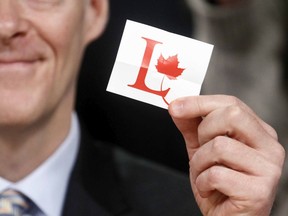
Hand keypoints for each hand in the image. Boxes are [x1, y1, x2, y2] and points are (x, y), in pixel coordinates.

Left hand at [168, 95, 284, 215]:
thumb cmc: (219, 186)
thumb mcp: (202, 150)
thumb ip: (192, 127)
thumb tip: (177, 106)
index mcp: (258, 132)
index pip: (232, 104)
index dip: (200, 102)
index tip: (176, 106)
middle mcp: (269, 146)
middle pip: (232, 115)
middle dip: (204, 132)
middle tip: (202, 151)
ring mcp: (268, 169)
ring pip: (220, 146)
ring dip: (200, 163)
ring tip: (205, 174)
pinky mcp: (259, 191)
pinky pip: (217, 174)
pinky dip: (203, 182)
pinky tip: (210, 189)